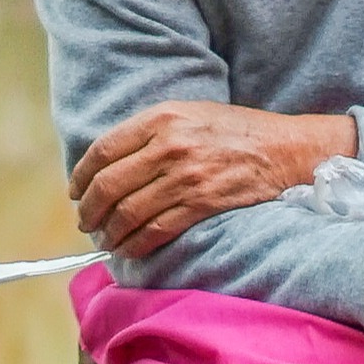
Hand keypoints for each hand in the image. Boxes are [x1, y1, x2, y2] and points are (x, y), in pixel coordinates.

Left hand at [74, 101, 356, 256]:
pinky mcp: (202, 203)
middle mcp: (169, 145)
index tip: (76, 192)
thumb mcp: (191, 113)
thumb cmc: (237, 132)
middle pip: (109, 184)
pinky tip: (129, 250)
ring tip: (105, 240)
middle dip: (90, 210)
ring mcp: (186, 176)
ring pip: (128, 212)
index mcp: (162, 118)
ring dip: (110, 232)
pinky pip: (156, 230)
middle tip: (86, 223)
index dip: (82, 176)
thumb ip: (152, 132)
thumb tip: (112, 163)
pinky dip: (136, 244)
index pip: (103, 150)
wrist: (286, 149)